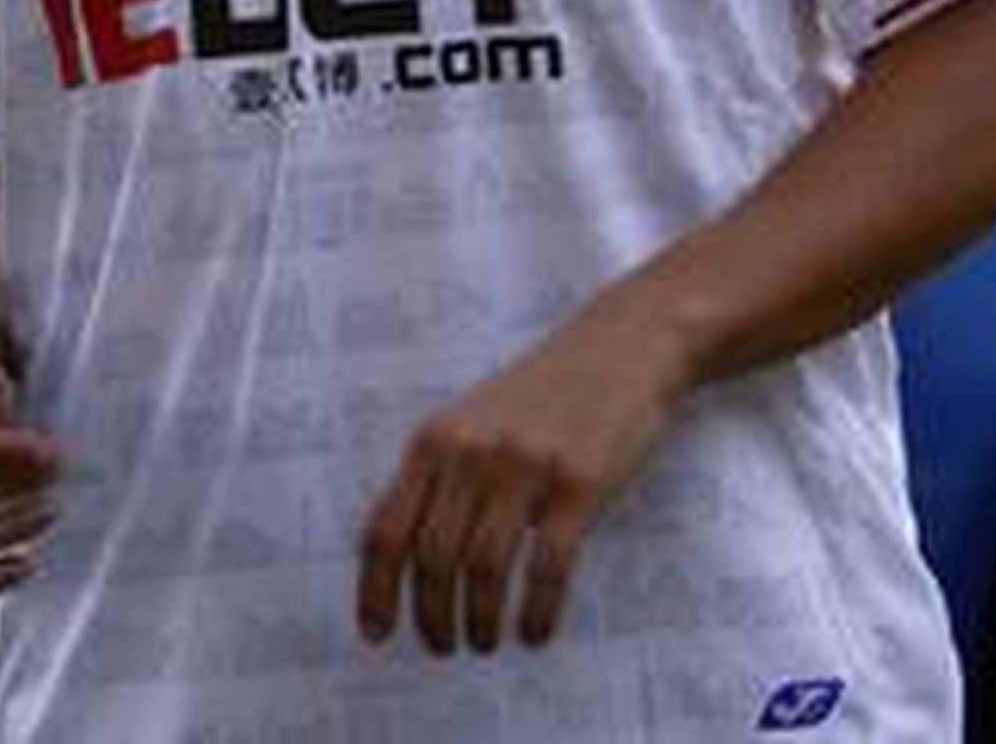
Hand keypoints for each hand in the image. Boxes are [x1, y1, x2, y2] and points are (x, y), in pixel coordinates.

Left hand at [355, 293, 685, 656]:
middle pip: (432, 558)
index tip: (377, 635)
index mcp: (434, 439)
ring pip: (484, 569)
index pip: (386, 529)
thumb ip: (439, 477)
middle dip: (432, 617)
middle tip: (442, 647)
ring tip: (484, 644)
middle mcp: (471, 451)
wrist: (619, 347)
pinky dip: (535, 615)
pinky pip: (547, 569)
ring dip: (480, 622)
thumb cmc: (542, 395)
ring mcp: (525, 465)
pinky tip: (534, 634)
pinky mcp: (578, 483)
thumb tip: (402, 565)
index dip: (375, 590)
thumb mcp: (472, 421)